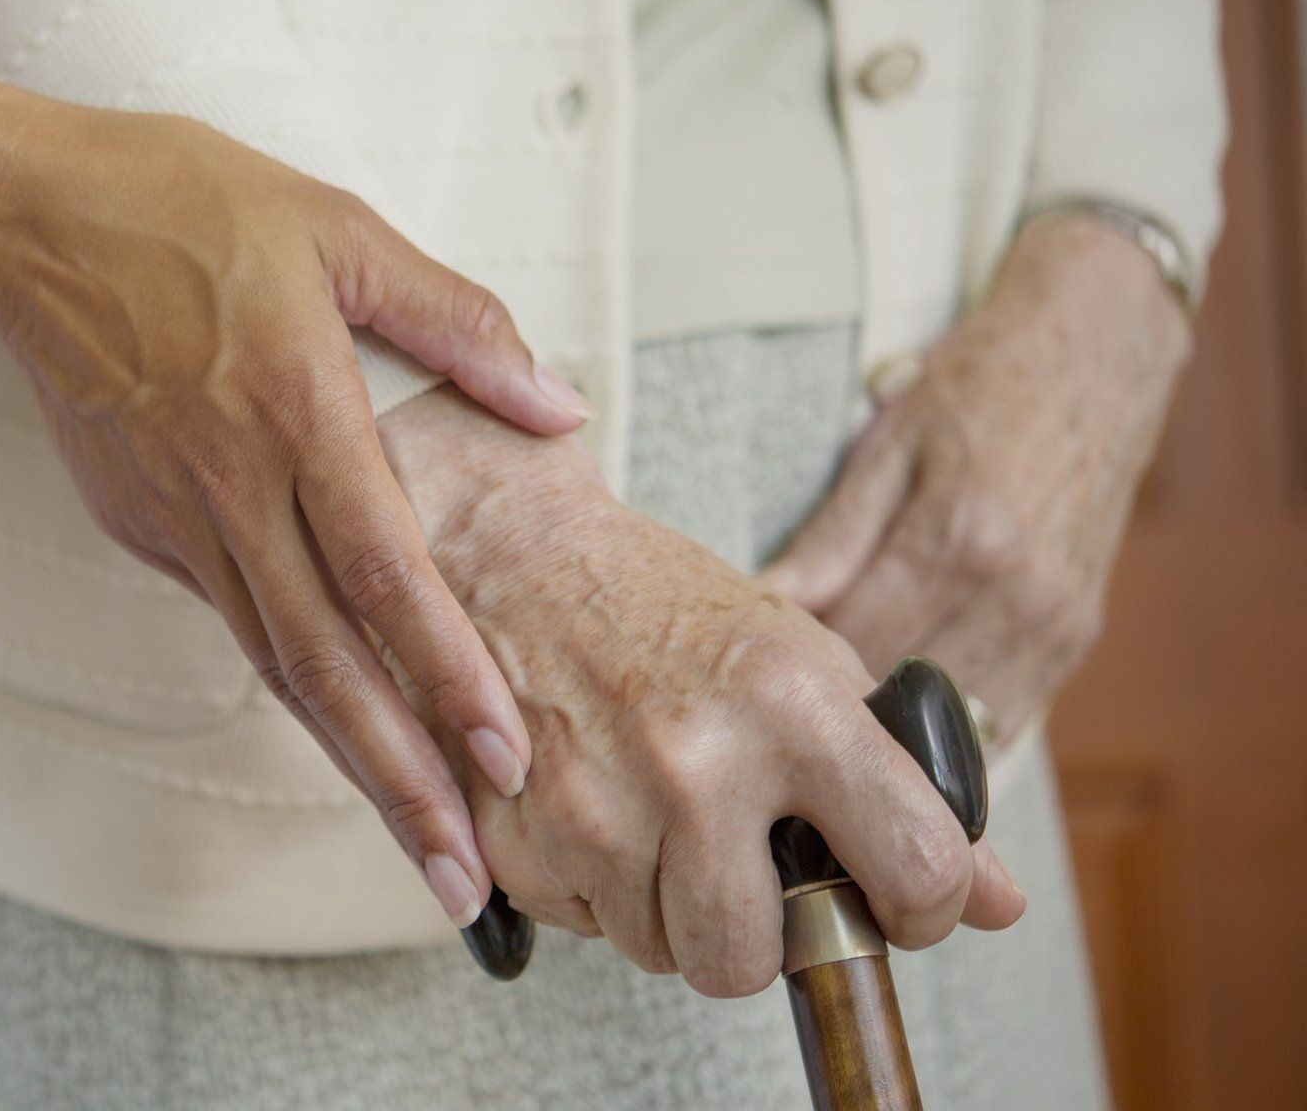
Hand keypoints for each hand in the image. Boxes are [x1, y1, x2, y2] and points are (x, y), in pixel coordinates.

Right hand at [0, 102, 597, 926]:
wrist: (26, 226)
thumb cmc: (186, 208)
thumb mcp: (340, 230)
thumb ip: (459, 322)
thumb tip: (559, 400)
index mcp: (296, 412)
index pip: (386, 575)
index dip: (446, 674)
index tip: (505, 758)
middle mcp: (235, 488)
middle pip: (327, 666)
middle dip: (400, 784)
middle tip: (461, 884)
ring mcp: (180, 521)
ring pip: (276, 667)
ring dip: (349, 763)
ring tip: (417, 846)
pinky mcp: (143, 530)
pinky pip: (232, 616)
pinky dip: (292, 685)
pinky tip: (342, 729)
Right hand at [378, 387, 1025, 994]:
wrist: (517, 553)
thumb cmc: (666, 607)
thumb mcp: (803, 662)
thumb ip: (902, 781)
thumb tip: (996, 902)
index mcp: (792, 706)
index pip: (916, 871)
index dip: (919, 908)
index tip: (896, 899)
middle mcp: (695, 763)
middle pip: (748, 961)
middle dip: (754, 939)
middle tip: (740, 873)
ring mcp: (596, 807)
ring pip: (658, 953)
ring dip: (666, 911)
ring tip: (656, 821)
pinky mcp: (517, 835)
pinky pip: (579, 925)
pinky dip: (591, 889)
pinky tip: (592, 808)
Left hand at [763, 216, 1193, 735]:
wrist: (1099, 354)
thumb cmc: (982, 386)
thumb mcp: (889, 443)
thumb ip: (830, 538)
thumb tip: (762, 603)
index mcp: (961, 538)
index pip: (853, 643)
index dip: (800, 657)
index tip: (768, 649)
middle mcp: (1018, 593)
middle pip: (901, 693)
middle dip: (841, 691)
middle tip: (801, 669)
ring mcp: (1056, 623)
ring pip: (954, 722)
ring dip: (897, 715)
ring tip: (856, 676)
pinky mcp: (1078, 639)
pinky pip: (1003, 718)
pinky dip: (953, 718)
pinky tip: (914, 687)